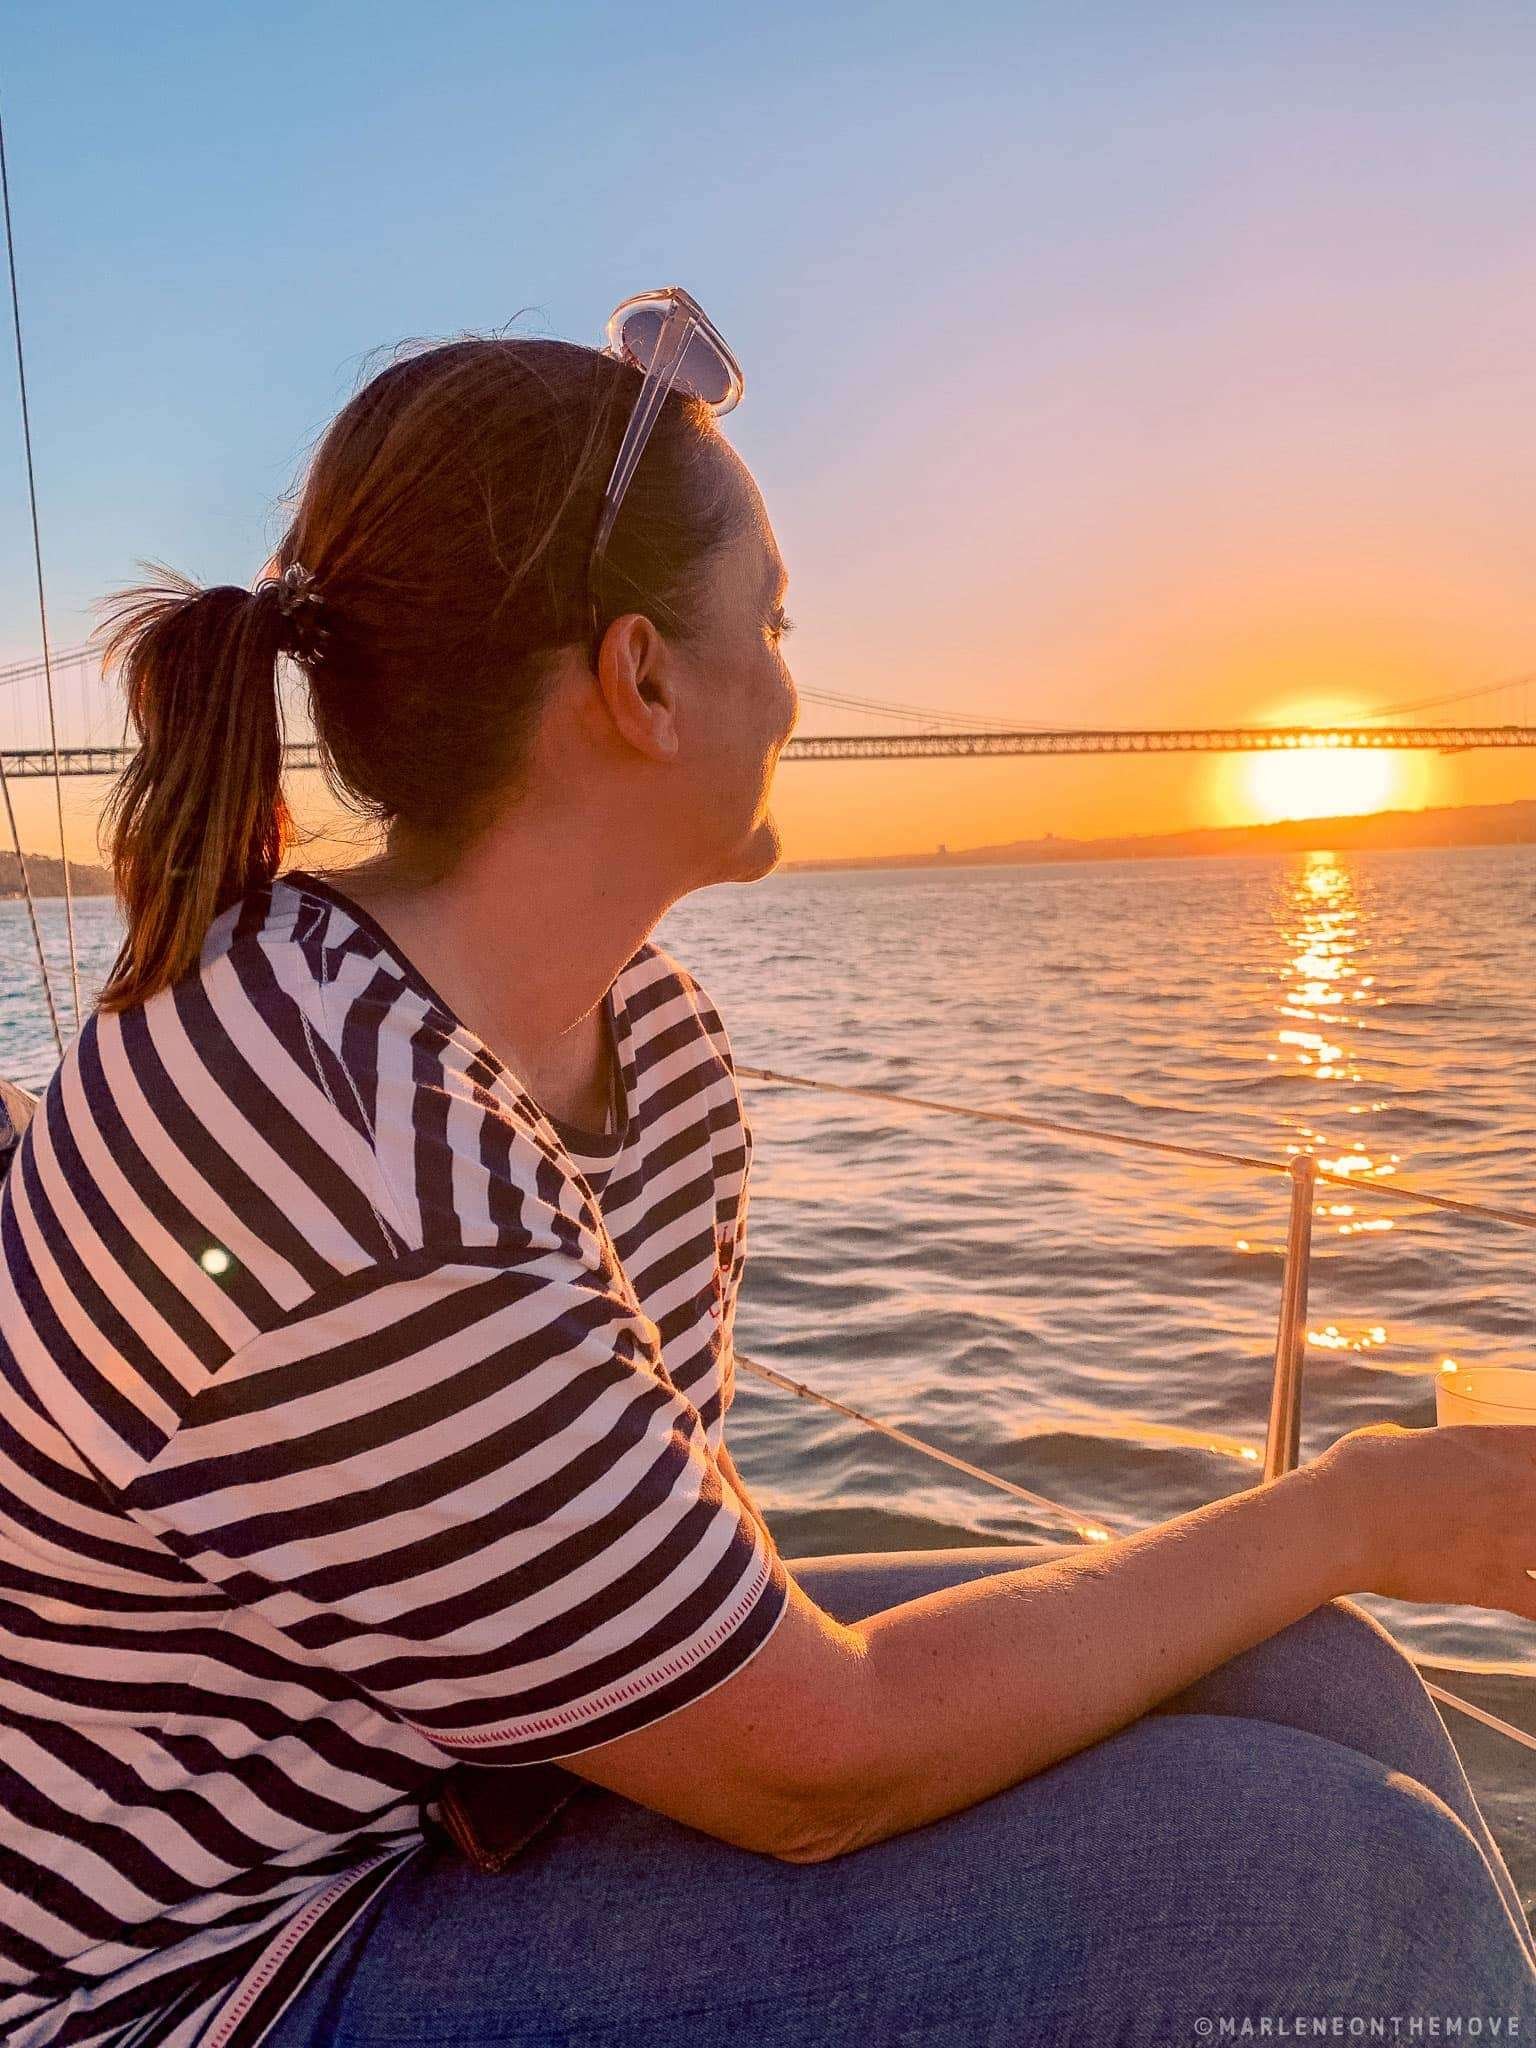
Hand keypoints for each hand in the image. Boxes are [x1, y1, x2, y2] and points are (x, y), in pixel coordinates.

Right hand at [1316, 1420, 1535, 1617]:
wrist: (1337, 1521)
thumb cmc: (1357, 1472)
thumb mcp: (1396, 1440)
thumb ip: (1425, 1447)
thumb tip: (1417, 1453)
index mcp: (1494, 1444)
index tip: (1525, 1477)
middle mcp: (1515, 1487)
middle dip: (1535, 1510)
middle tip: (1518, 1522)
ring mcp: (1511, 1538)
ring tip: (1521, 1552)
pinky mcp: (1494, 1583)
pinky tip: (1531, 1599)